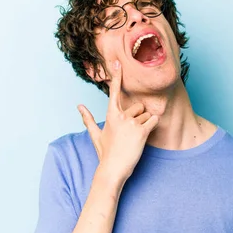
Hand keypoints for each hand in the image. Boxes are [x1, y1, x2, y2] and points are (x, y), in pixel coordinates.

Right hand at [78, 60, 158, 180]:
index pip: (114, 91)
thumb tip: (79, 106)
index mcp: (110, 115)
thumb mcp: (95, 135)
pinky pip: (154, 121)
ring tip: (135, 138)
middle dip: (138, 117)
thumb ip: (88, 118)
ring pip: (147, 115)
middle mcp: (121, 116)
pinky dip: (152, 127)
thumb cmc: (105, 153)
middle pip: (138, 106)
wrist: (112, 169)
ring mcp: (131, 123)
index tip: (117, 62)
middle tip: (130, 134)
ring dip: (145, 125)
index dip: (116, 76)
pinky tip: (144, 137)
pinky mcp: (142, 131)